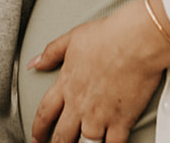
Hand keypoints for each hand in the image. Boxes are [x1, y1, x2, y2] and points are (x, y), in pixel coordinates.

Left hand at [27, 0, 169, 142]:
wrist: (136, 41)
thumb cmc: (107, 36)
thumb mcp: (73, 38)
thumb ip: (51, 53)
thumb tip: (34, 63)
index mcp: (66, 85)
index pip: (45, 113)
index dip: (38, 129)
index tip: (37, 137)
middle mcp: (79, 105)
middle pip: (61, 136)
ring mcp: (99, 116)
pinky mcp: (121, 121)